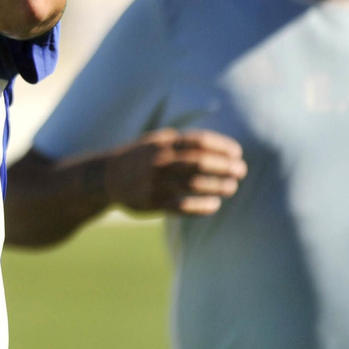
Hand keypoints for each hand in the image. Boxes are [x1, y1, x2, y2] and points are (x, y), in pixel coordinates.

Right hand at [104, 129, 245, 215]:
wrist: (106, 178)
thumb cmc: (139, 157)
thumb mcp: (155, 141)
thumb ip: (181, 141)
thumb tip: (217, 145)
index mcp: (162, 144)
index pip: (198, 141)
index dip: (221, 146)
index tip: (236, 152)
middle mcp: (159, 162)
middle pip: (199, 162)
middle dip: (224, 166)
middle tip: (241, 170)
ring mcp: (156, 184)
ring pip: (194, 185)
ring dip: (218, 186)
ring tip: (232, 187)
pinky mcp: (153, 203)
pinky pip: (182, 207)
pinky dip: (201, 207)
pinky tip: (214, 204)